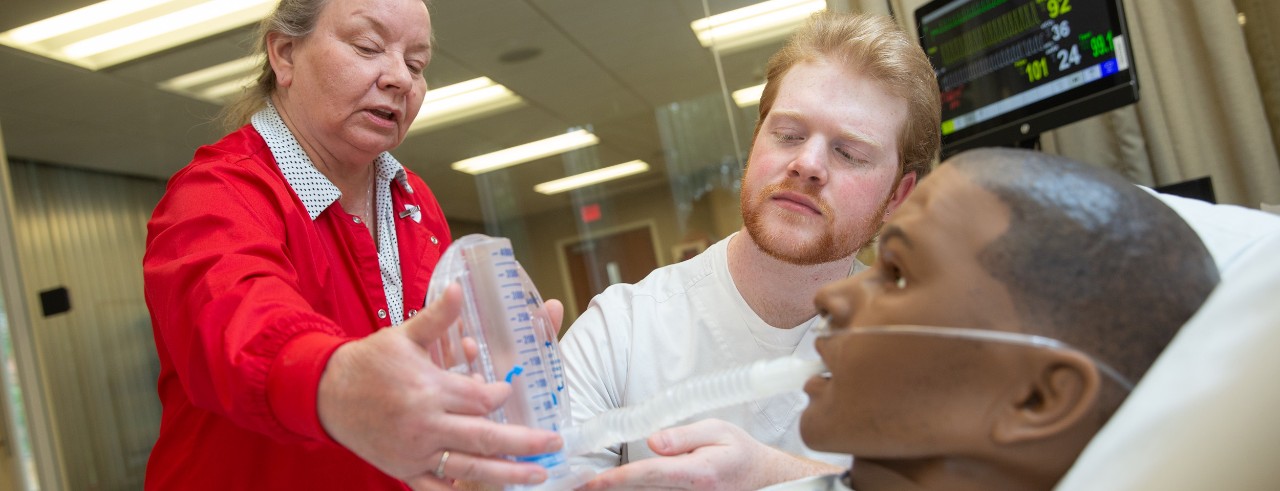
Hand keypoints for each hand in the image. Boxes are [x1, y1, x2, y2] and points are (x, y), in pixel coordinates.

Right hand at [317, 283, 564, 489]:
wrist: (325, 393)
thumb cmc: (368, 362)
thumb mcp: (403, 336)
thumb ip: (438, 318)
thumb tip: (460, 287)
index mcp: (428, 390)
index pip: (480, 399)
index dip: (501, 396)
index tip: (509, 392)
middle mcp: (425, 425)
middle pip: (485, 438)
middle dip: (525, 442)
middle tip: (554, 444)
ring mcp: (414, 453)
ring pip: (469, 468)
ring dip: (507, 474)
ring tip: (537, 474)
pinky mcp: (403, 470)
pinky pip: (436, 489)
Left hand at [580, 419, 840, 489]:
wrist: (763, 480)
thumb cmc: (739, 453)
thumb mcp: (718, 431)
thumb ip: (683, 436)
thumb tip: (652, 442)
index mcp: (697, 473)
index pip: (649, 475)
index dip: (617, 480)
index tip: (591, 483)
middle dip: (610, 489)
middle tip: (575, 484)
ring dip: (623, 490)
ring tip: (591, 486)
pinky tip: (618, 486)